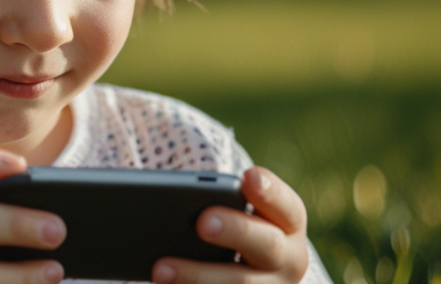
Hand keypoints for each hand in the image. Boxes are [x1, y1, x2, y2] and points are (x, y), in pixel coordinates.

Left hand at [152, 167, 308, 283]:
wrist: (246, 272)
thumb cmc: (232, 228)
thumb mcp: (236, 213)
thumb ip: (218, 201)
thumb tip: (171, 200)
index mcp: (289, 225)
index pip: (286, 206)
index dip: (269, 191)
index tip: (248, 177)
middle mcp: (288, 259)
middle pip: (267, 245)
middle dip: (235, 231)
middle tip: (202, 223)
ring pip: (238, 283)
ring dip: (196, 275)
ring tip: (160, 269)